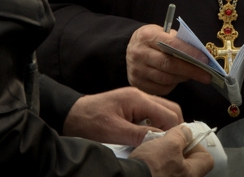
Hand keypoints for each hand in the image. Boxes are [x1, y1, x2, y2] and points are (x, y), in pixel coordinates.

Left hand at [63, 86, 182, 147]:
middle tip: (167, 145)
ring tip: (157, 142)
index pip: (169, 114)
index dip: (173, 131)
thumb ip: (140, 134)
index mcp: (138, 98)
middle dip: (173, 127)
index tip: (171, 147)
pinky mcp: (132, 106)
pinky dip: (155, 125)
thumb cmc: (89, 121)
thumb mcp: (114, 131)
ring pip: (163, 111)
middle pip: (171, 109)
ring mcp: (136, 100)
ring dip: (164, 126)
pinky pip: (152, 114)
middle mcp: (140, 95)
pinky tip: (147, 137)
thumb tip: (163, 140)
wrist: (70, 114)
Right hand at [127, 24, 211, 95]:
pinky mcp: (137, 84)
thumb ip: (178, 41)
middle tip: (207, 76)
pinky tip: (178, 79)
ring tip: (194, 76)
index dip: (190, 53)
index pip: (171, 44)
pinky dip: (173, 85)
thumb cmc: (151, 41)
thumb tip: (200, 54)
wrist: (129, 49)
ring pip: (166, 79)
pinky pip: (161, 88)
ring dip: (183, 78)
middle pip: (169, 65)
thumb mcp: (162, 32)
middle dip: (191, 70)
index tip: (205, 60)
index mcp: (147, 36)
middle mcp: (139, 53)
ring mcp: (137, 70)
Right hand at [130, 125, 213, 176]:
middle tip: (168, 140)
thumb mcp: (169, 144)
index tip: (185, 137)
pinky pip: (161, 169)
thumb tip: (187, 131)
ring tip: (155, 146)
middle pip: (188, 161)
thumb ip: (181, 135)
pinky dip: (156, 161)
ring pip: (173, 164)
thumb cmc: (151, 166)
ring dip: (166, 153)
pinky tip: (147, 156)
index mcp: (192, 174)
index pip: (206, 158)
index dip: (196, 144)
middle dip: (179, 148)